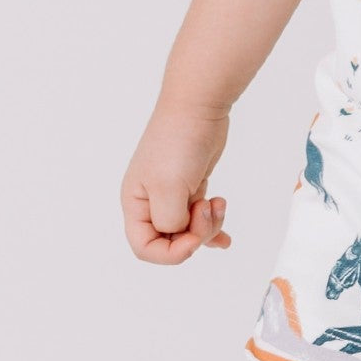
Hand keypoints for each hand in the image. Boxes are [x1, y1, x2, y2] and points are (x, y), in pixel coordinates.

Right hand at [120, 100, 232, 263]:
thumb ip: (168, 220)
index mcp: (136, 204)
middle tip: (210, 208)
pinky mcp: (192, 185)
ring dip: (208, 226)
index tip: (193, 237)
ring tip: (219, 204)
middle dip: (195, 234)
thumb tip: (178, 233)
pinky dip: (212, 227)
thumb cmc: (177, 143)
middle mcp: (151, 202)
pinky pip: (199, 216)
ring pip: (189, 229)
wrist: (198, 107)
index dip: (170, 252)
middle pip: (171, 240)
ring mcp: (173, 193)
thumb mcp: (168, 187)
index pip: (145, 248)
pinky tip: (225, 237)